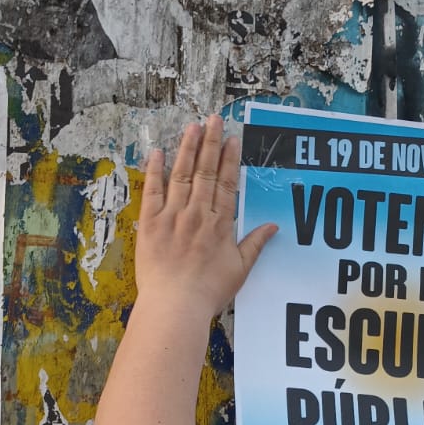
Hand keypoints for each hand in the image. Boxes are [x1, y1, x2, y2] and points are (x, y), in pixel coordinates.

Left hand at [136, 116, 276, 318]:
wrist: (175, 305)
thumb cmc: (208, 292)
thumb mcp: (239, 270)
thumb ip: (255, 244)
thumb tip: (273, 226)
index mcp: (219, 224)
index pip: (225, 183)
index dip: (228, 159)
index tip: (231, 139)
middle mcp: (197, 214)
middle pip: (205, 171)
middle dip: (210, 143)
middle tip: (213, 119)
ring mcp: (172, 216)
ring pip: (181, 175)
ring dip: (187, 148)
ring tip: (192, 126)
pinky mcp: (150, 223)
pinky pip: (152, 191)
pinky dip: (155, 171)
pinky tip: (158, 153)